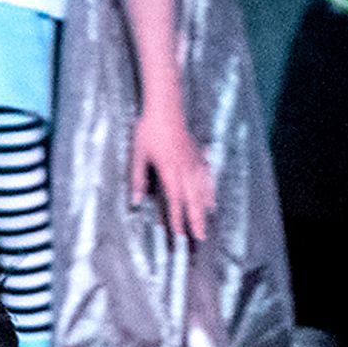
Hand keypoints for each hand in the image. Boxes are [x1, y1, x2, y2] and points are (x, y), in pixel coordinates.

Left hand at [129, 108, 215, 241]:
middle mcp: (184, 170)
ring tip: (206, 222)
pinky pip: (206, 176)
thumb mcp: (138, 155)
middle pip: (192, 200)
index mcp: (169, 171)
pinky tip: (211, 198)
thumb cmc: (149, 130)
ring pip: (202, 190)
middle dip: (196, 221)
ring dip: (204, 208)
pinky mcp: (197, 155)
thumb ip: (138, 179)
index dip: (177, 220)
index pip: (174, 201)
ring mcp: (194, 162)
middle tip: (200, 238)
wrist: (166, 107)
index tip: (179, 236)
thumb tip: (136, 201)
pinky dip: (210, 189)